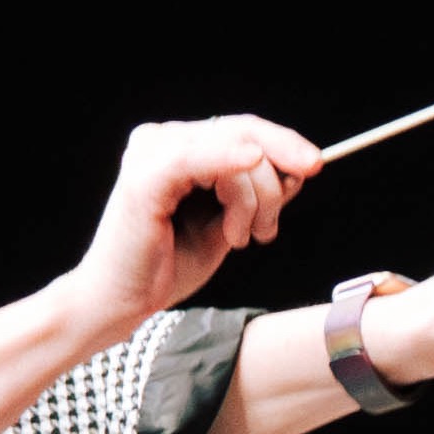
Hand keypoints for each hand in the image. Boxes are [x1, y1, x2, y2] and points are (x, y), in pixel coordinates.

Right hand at [60, 116, 323, 332]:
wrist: (119, 303)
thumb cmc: (165, 267)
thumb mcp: (226, 226)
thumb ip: (255, 196)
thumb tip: (298, 170)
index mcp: (178, 147)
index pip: (241, 130)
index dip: (283, 142)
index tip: (314, 164)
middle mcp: (161, 140)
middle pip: (242, 130)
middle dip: (282, 158)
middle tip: (307, 178)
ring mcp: (150, 154)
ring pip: (233, 150)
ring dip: (253, 197)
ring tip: (240, 236)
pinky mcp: (145, 177)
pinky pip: (198, 159)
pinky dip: (229, 161)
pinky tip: (251, 162)